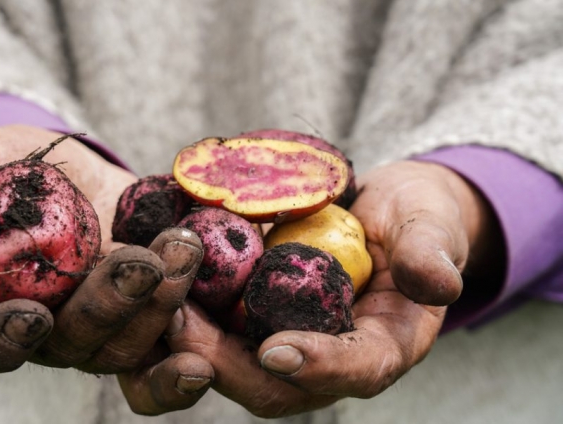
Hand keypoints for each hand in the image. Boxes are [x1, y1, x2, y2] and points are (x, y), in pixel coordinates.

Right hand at [0, 125, 212, 407]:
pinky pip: (154, 372)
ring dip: (156, 307)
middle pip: (66, 347)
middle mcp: (39, 332)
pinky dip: (174, 378)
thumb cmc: (23, 171)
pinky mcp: (140, 328)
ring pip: (120, 349)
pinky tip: (198, 361)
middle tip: (139, 263)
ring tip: (182, 249)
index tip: (30, 317)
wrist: (82, 175)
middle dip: (106, 307)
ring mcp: (94, 335)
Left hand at [128, 160, 501, 417]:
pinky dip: (184, 310)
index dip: (318, 368)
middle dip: (225, 364)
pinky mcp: (253, 316)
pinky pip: (214, 327)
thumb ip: (430, 253)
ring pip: (231, 362)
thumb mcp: (430, 226)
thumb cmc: (413, 219)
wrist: (382, 211)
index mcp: (380, 346)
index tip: (278, 351)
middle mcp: (325, 355)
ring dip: (189, 341)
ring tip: (155, 303)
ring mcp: (284, 337)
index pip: (355, 371)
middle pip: (273, 384)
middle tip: (183, 327)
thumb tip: (439, 284)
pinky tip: (157, 278)